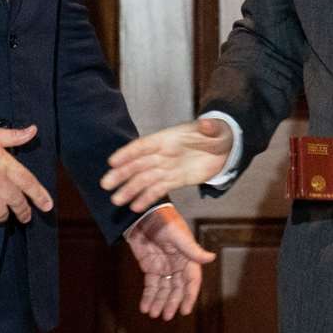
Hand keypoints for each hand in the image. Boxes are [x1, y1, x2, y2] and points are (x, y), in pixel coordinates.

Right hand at [0, 124, 53, 226]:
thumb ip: (12, 136)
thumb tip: (33, 131)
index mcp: (2, 162)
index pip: (29, 183)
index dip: (40, 196)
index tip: (48, 207)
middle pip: (17, 202)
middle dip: (24, 212)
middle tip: (26, 216)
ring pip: (1, 214)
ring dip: (4, 215)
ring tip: (3, 214)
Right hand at [101, 117, 234, 213]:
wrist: (227, 147)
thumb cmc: (219, 134)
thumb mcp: (218, 129)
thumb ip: (210, 128)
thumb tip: (206, 124)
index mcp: (169, 138)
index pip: (144, 145)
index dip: (128, 153)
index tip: (112, 162)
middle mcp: (164, 153)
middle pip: (139, 164)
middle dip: (122, 174)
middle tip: (106, 185)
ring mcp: (168, 167)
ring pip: (145, 179)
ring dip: (130, 189)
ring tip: (116, 200)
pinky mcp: (176, 179)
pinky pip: (158, 189)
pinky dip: (147, 198)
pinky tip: (135, 208)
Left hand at [124, 204, 214, 319]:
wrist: (141, 214)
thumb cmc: (163, 220)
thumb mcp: (177, 235)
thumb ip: (192, 249)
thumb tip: (211, 258)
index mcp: (187, 257)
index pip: (191, 281)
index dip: (189, 296)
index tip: (185, 310)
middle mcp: (177, 264)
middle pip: (177, 288)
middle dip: (172, 302)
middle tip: (166, 316)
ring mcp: (163, 266)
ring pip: (163, 289)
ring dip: (160, 302)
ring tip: (154, 314)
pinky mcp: (150, 266)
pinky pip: (151, 285)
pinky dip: (148, 297)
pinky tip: (145, 307)